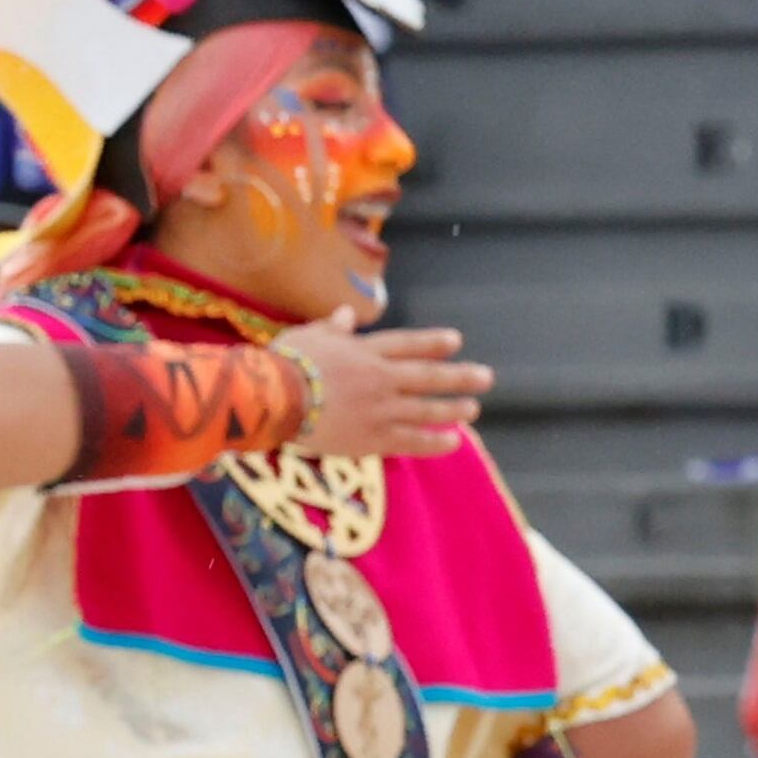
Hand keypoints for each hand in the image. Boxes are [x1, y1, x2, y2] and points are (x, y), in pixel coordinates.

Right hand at [278, 314, 486, 463]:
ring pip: (426, 409)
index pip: (407, 345)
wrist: (271, 399)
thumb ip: (332, 329)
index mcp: (365, 352)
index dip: (433, 343)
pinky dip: (434, 442)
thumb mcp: (306, 336)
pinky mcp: (371, 438)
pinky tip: (452, 441)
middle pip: (428, 377)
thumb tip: (347, 315)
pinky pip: (410, 440)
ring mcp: (380, 410)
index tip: (456, 341)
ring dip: (453, 408)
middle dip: (460, 377)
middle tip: (486, 378)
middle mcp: (381, 379)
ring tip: (472, 409)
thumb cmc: (282, 363)